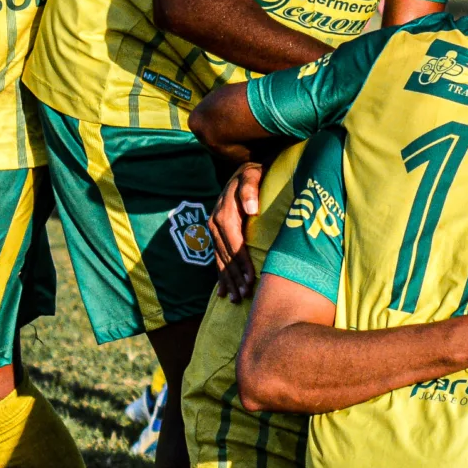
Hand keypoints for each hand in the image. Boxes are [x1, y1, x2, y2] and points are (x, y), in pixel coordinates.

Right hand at [210, 161, 265, 298]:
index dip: (241, 263)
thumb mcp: (253, 176)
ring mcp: (212, 228)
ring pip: (219, 258)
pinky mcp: (215, 232)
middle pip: (225, 255)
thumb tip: (251, 209)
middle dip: (234, 277)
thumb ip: (251, 189)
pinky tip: (222, 291)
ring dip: (227, 280)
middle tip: (244, 297)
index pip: (234, 244)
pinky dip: (220, 274)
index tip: (250, 280)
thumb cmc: (255, 174)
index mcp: (224, 213)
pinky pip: (216, 255)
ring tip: (235, 299)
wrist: (245, 168)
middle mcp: (214, 222)